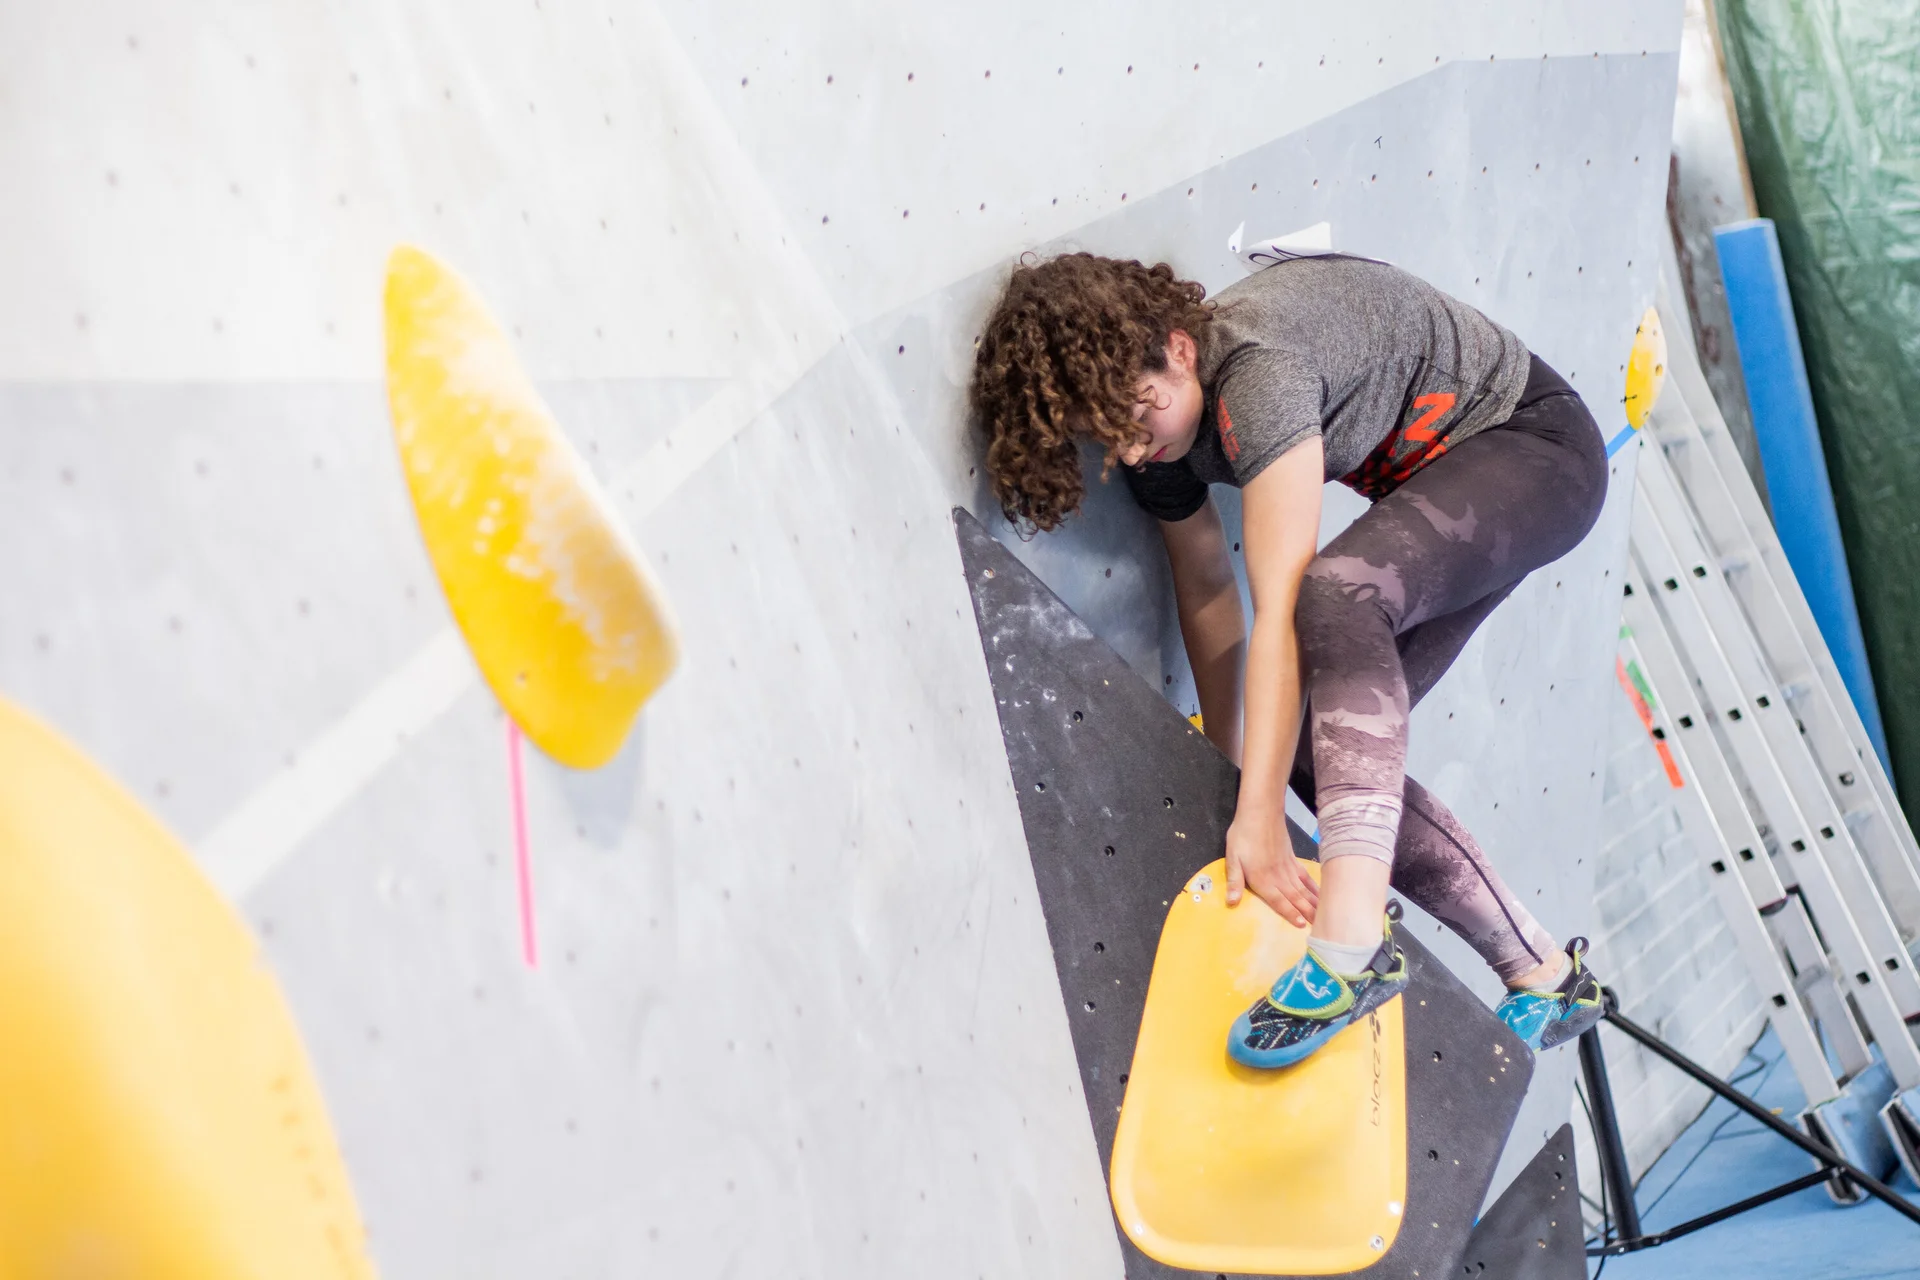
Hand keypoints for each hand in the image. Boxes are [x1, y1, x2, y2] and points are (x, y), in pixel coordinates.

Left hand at [1225, 803, 1317, 926]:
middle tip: (1321, 926)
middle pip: (1295, 898)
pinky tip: (1320, 894)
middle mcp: (1279, 877)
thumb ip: (1234, 881)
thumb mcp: (1232, 858)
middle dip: (1307, 913)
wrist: (1260, 813)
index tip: (1303, 926)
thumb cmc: (1243, 836)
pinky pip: (1306, 877)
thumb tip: (1231, 902)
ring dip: (1313, 903)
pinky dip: (1314, 887)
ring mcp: (1288, 868)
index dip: (1290, 913)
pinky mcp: (1293, 860)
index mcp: (1263, 879)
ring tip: (1324, 916)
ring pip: (1303, 890)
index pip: (1279, 901)